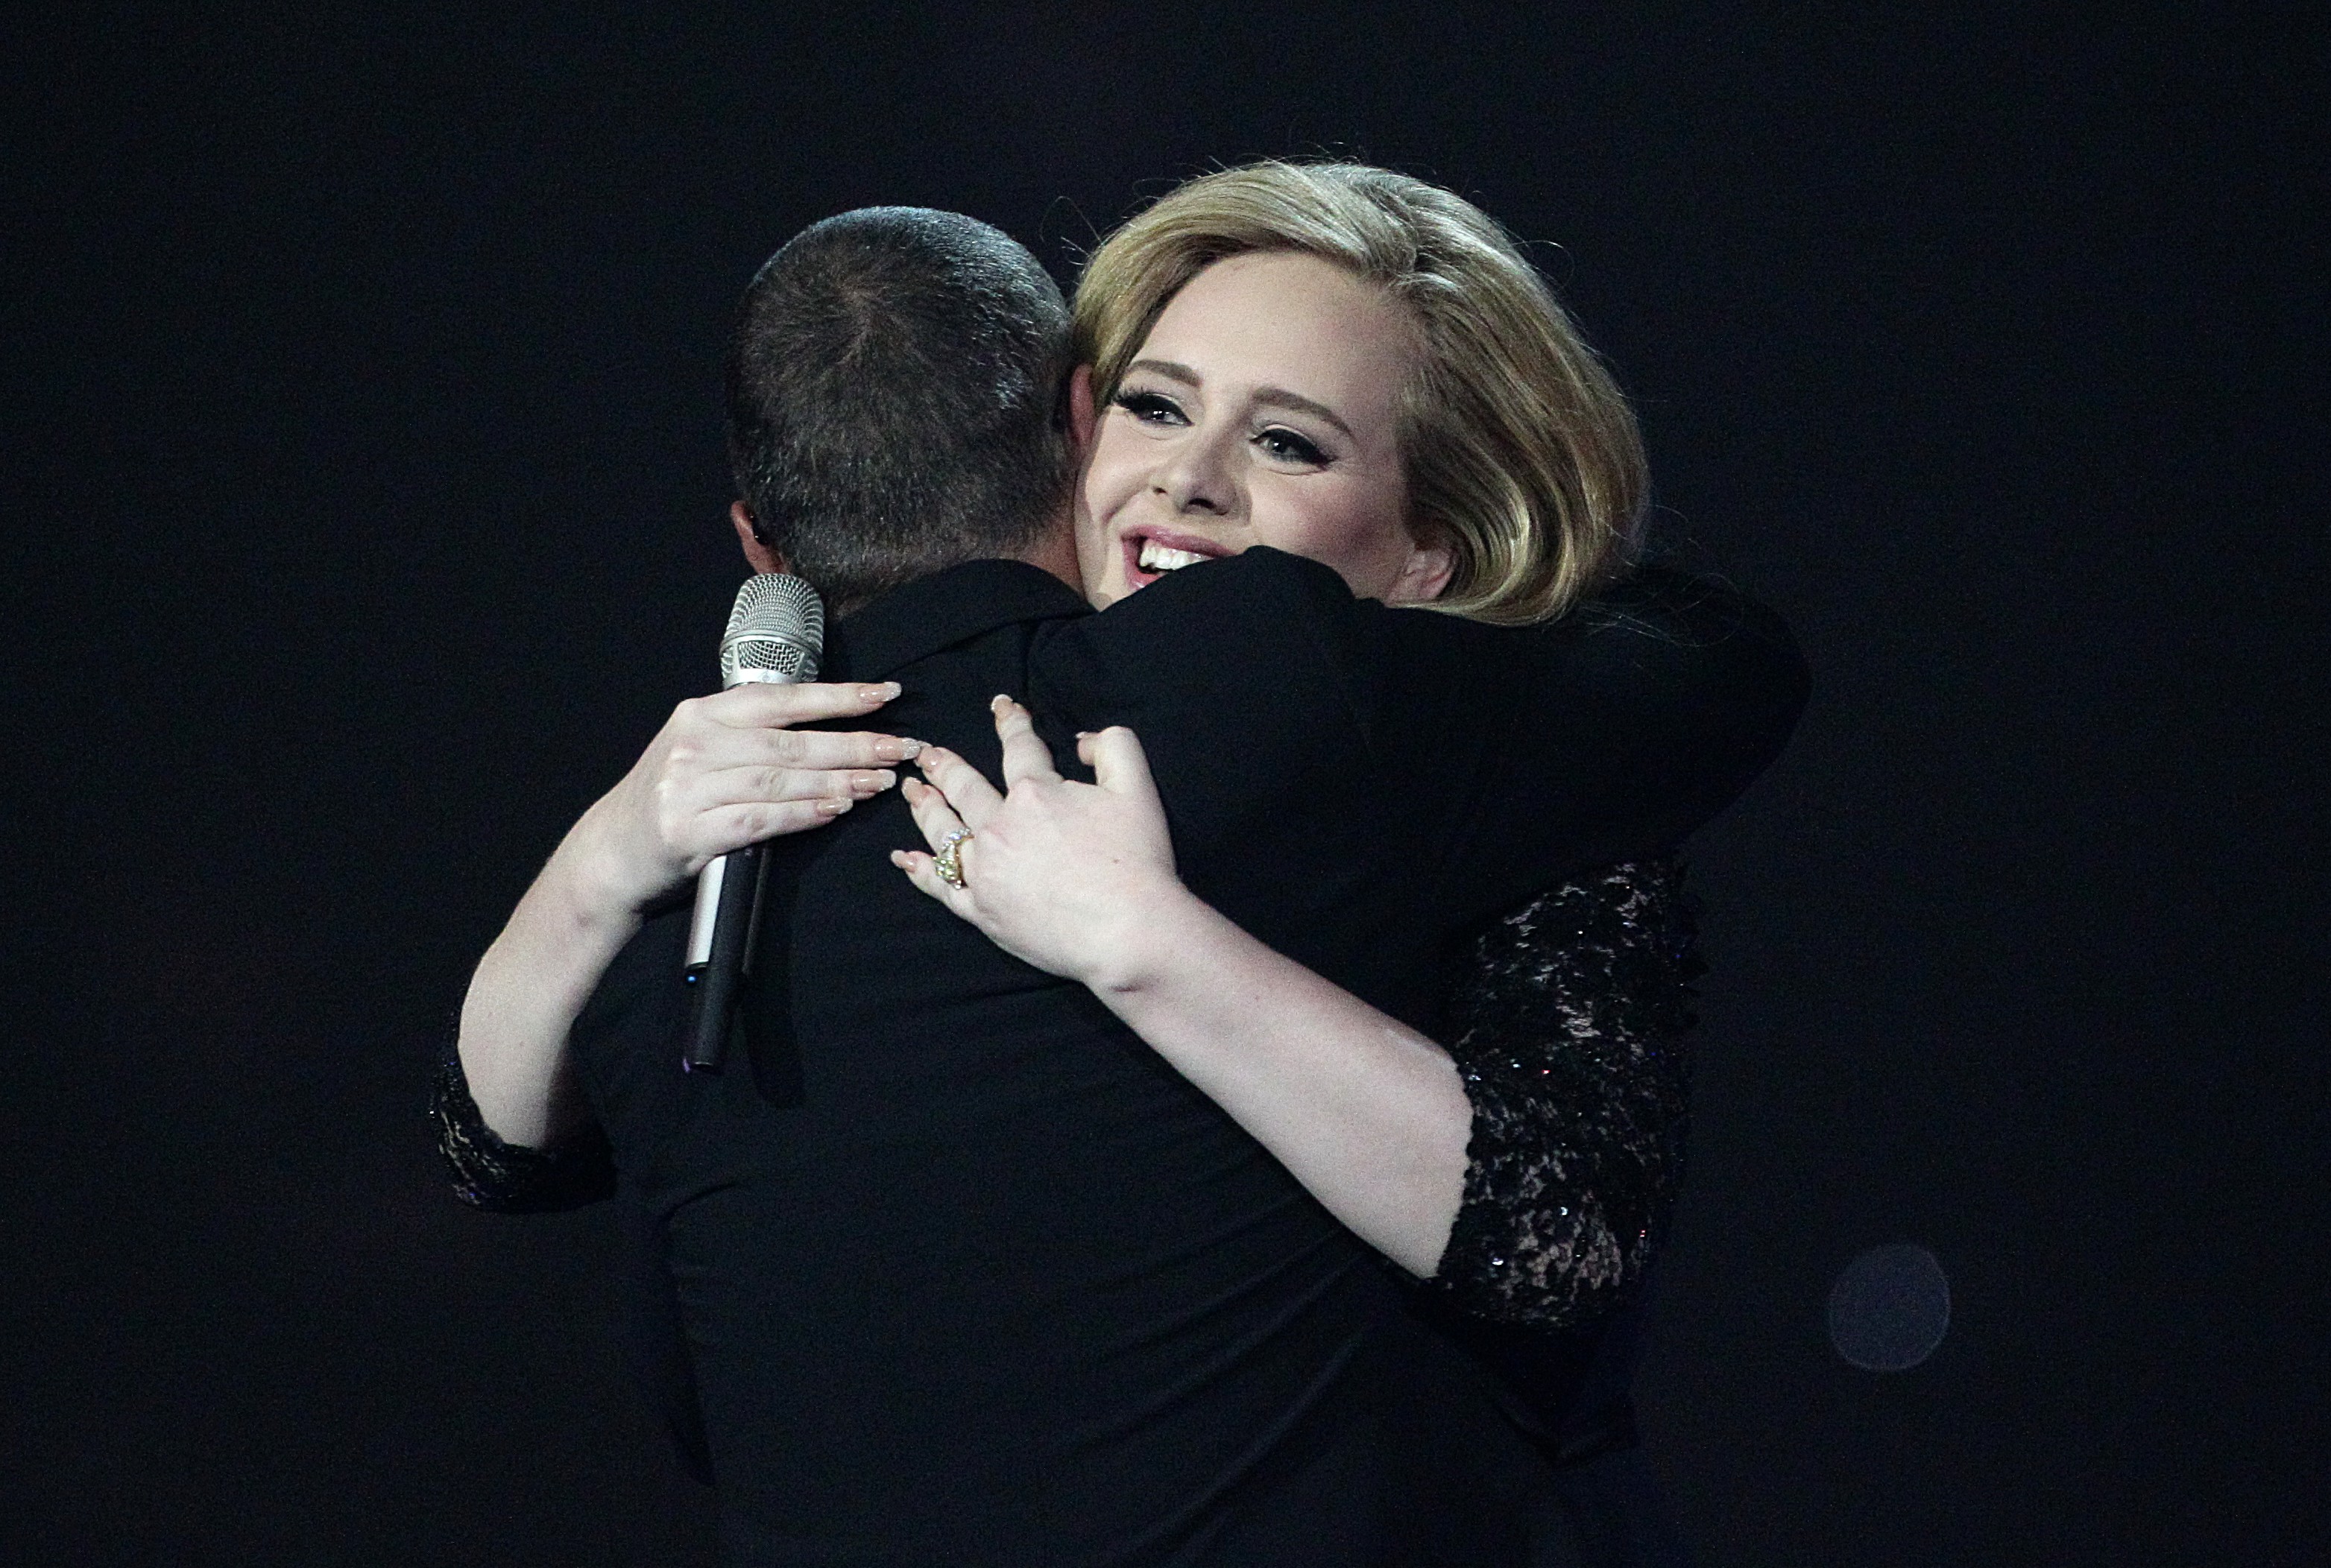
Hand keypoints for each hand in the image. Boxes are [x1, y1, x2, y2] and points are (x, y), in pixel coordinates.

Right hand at [568, 680, 922, 915]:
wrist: (611, 853)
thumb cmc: (670, 798)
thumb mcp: (701, 750)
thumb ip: (751, 735)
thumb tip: (831, 728)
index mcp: (702, 713)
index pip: (783, 698)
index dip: (838, 697)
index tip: (885, 695)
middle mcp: (695, 743)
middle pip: (791, 742)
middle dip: (854, 744)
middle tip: (900, 749)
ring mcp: (689, 787)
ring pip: (780, 780)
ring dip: (837, 782)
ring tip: (878, 783)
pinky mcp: (689, 830)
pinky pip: (759, 819)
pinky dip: (802, 815)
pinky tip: (834, 811)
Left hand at [892, 696, 1186, 988]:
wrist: (1127, 932)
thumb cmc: (1137, 862)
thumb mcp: (1137, 788)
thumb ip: (1114, 747)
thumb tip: (1081, 741)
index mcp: (1036, 794)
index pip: (1018, 748)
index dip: (1011, 722)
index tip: (1001, 707)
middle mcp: (1000, 827)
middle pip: (964, 788)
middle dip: (945, 766)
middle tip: (927, 755)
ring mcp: (985, 870)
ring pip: (943, 831)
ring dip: (925, 808)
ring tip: (912, 792)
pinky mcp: (980, 910)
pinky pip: (941, 886)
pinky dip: (921, 870)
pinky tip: (906, 859)